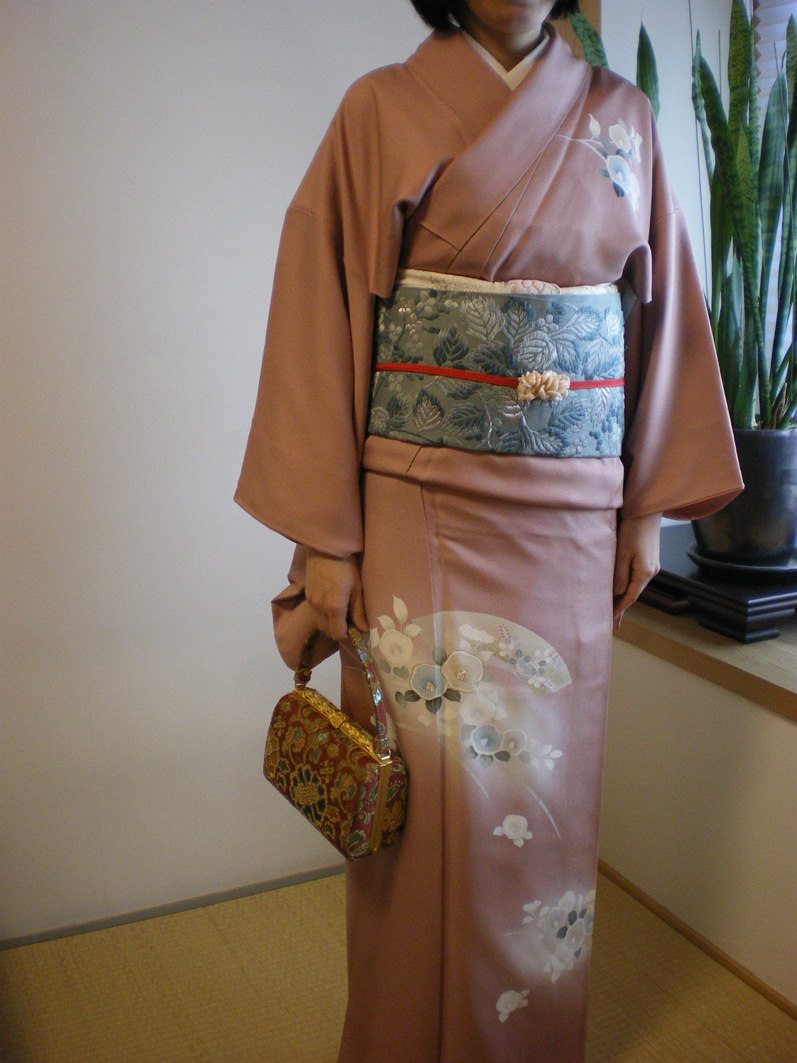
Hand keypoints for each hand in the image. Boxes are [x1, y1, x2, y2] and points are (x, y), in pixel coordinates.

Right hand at [304, 549, 367, 642]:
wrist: (326, 547)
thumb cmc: (346, 565)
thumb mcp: (357, 588)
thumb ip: (359, 611)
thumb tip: (364, 629)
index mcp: (334, 607)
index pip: (338, 635)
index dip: (348, 636)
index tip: (356, 630)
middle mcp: (319, 608)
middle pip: (328, 631)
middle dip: (339, 631)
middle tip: (351, 621)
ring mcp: (311, 602)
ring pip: (320, 623)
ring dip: (330, 624)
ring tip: (342, 613)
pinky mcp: (307, 595)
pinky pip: (315, 613)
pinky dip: (323, 615)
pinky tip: (332, 604)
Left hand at [613, 513, 660, 629]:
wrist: (646, 510)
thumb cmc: (632, 529)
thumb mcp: (622, 553)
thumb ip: (619, 576)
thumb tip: (616, 593)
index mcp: (645, 572)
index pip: (630, 597)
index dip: (619, 609)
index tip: (610, 621)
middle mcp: (652, 571)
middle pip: (634, 594)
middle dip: (622, 606)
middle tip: (611, 621)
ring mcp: (652, 565)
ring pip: (636, 585)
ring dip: (625, 595)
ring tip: (613, 607)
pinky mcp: (650, 559)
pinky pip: (637, 577)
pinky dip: (629, 585)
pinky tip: (622, 589)